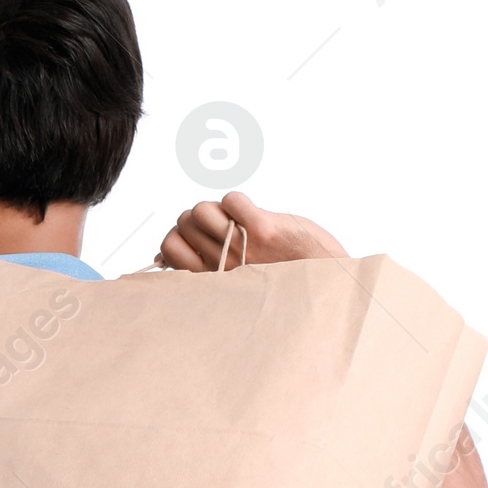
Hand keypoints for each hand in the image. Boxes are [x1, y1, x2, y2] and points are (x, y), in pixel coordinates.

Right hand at [155, 188, 346, 270]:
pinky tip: (253, 217)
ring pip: (202, 209)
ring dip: (217, 209)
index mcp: (212, 277)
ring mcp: (242, 246)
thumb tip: (163, 257)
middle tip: (221, 230)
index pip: (169, 245)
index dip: (178, 236)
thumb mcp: (233, 286)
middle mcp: (222, 264)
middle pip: (184, 221)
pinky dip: (239, 202)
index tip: (198, 242)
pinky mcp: (264, 229)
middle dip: (199, 219)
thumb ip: (202, 268)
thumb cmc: (278, 285)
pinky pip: (232, 200)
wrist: (325, 288)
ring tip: (237, 223)